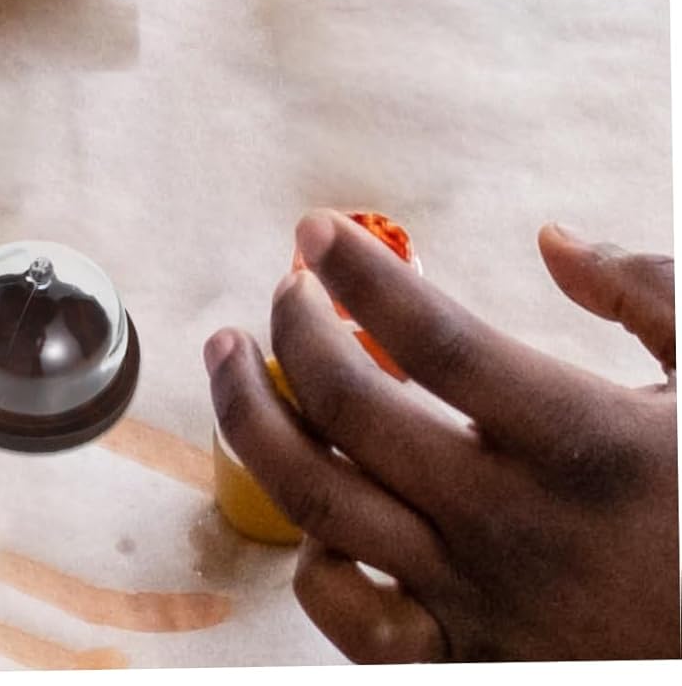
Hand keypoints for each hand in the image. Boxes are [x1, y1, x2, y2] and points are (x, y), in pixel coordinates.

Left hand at [204, 211, 678, 661]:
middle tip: (285, 288)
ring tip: (231, 356)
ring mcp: (486, 605)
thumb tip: (552, 240)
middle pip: (352, 410)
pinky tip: (309, 503)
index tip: (315, 230)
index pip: (433, 336)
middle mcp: (520, 526)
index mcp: (587, 443)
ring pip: (319, 505)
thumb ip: (649, 295)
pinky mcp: (473, 666)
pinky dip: (313, 559)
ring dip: (252, 418)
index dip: (359, 273)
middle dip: (294, 328)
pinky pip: (353, 623)